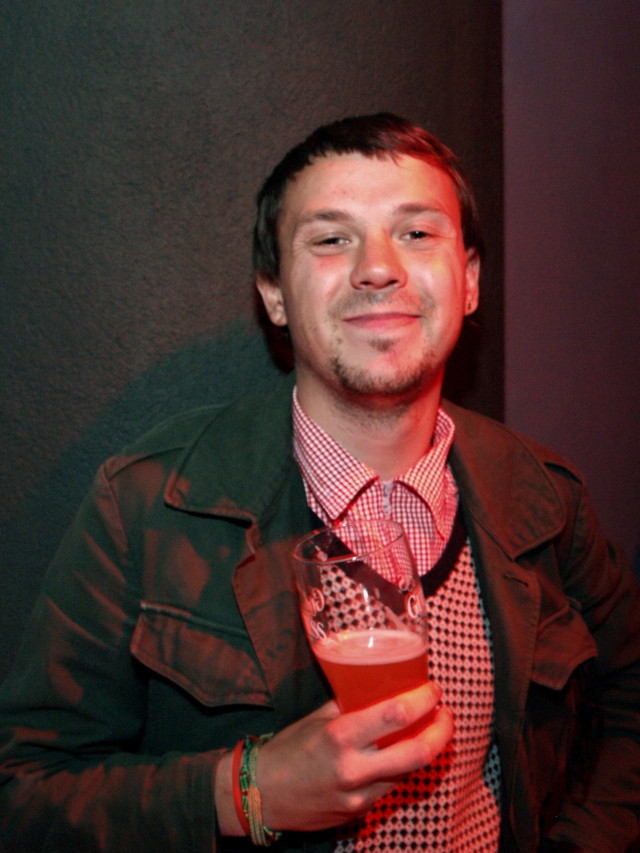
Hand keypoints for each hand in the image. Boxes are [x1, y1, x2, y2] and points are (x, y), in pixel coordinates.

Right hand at [255, 681, 452, 832]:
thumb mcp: (317, 717)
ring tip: (431, 729)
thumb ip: (349, 703)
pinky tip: (402, 753)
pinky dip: (402, 767)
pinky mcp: (360, 812)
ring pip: (408, 772)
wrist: (262, 795)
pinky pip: (392, 787)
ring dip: (426, 750)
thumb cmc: (288, 749)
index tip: (433, 689)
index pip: (395, 715)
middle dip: (441, 731)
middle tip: (446, 714)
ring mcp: (359, 796)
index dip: (423, 701)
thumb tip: (378, 684)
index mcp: (340, 737)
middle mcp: (353, 768)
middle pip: (417, 752)